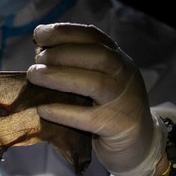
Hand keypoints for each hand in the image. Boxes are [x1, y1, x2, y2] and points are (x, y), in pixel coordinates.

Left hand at [27, 23, 163, 175]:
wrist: (141, 143)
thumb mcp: (102, 80)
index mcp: (118, 59)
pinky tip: (43, 109)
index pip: (93, 37)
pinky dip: (63, 112)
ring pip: (94, 83)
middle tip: (36, 60)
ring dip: (59, 76)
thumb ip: (79, 67)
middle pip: (96, 55)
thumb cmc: (110, 107)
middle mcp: (124, 75)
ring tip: (34, 76)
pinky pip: (87, 118)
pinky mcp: (115, 126)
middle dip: (62, 53)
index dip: (64, 32)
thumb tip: (40, 53)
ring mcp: (122, 101)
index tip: (38, 34)